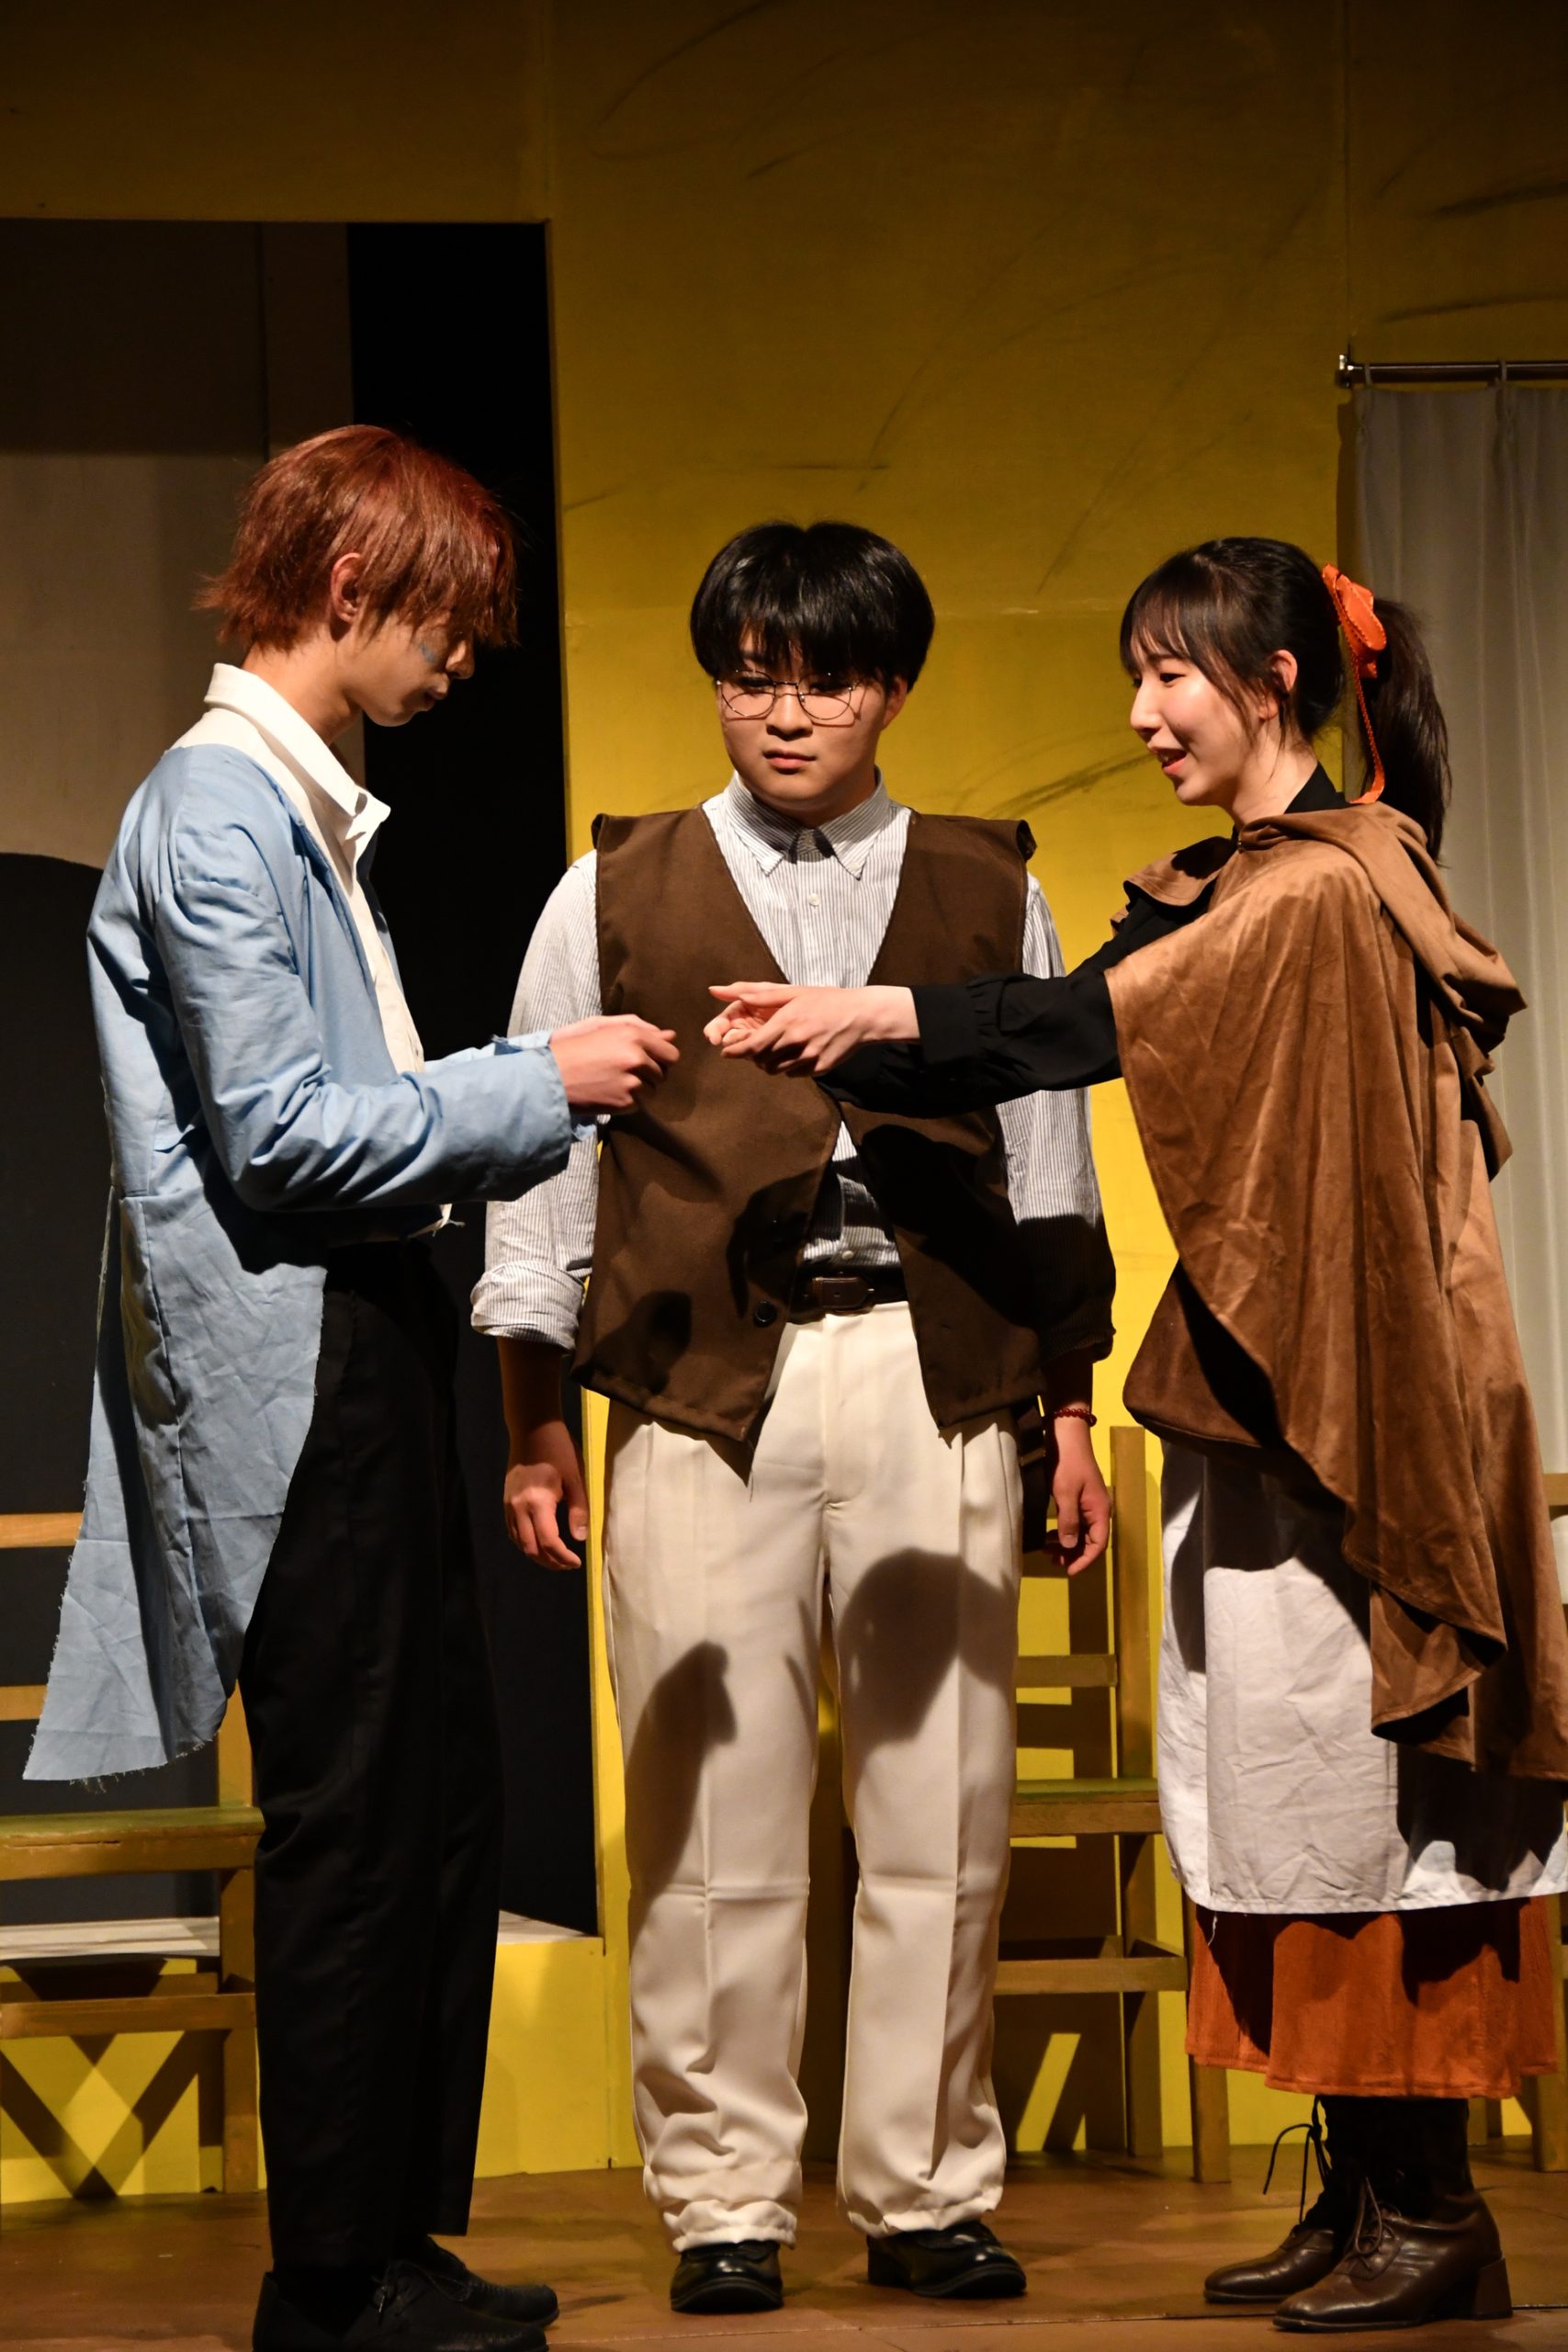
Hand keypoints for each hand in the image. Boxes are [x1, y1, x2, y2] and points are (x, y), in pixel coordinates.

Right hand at [503, 1418, 588, 1569]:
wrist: (532, 1429)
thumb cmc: (558, 1450)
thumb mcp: (575, 1478)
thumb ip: (578, 1509)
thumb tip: (580, 1539)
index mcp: (538, 1502)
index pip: (548, 1542)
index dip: (562, 1557)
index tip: (577, 1562)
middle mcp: (519, 1507)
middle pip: (530, 1548)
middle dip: (549, 1562)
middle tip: (567, 1565)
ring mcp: (508, 1505)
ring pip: (518, 1542)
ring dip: (536, 1555)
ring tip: (555, 1558)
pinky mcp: (505, 1501)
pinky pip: (513, 1531)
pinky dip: (525, 1543)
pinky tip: (539, 1543)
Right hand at [549, 1014, 677, 1113]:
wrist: (550, 1075)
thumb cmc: (574, 1046)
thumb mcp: (602, 1026)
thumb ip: (640, 1027)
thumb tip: (670, 1036)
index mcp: (634, 1035)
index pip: (670, 1053)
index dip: (660, 1059)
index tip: (646, 1061)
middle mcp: (637, 1058)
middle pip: (662, 1074)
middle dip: (649, 1075)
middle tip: (624, 1072)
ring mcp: (632, 1082)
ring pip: (652, 1090)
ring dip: (638, 1089)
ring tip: (613, 1082)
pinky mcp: (625, 1102)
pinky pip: (638, 1104)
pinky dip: (626, 1101)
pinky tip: (608, 1093)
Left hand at [704, 982, 917, 1073]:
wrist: (861, 1015)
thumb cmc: (825, 1000)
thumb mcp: (792, 992)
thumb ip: (758, 994)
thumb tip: (721, 990)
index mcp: (787, 1023)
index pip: (751, 1046)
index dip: (735, 1052)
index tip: (727, 1051)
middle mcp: (796, 1043)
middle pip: (761, 1061)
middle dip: (752, 1057)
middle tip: (753, 1048)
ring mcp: (809, 1058)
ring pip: (776, 1070)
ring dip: (769, 1062)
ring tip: (775, 1049)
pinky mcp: (820, 1069)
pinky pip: (794, 1073)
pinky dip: (788, 1066)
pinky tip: (796, 1052)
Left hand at [1049, 1416, 1110, 1574]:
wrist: (1067, 1436)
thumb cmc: (1067, 1464)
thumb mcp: (1065, 1494)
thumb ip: (1069, 1521)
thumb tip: (1070, 1547)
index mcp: (1100, 1511)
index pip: (1098, 1544)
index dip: (1085, 1560)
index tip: (1069, 1570)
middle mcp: (1098, 1510)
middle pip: (1090, 1541)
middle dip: (1074, 1554)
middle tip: (1053, 1561)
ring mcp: (1088, 1504)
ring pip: (1081, 1533)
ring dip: (1067, 1544)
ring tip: (1047, 1550)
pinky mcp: (1079, 1499)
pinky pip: (1075, 1522)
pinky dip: (1064, 1531)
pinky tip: (1050, 1535)